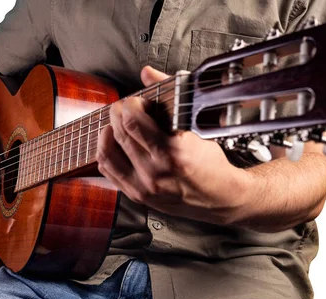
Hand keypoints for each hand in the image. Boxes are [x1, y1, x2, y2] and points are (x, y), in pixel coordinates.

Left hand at [96, 66, 253, 223]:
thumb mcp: (196, 129)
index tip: (138, 102)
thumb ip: (170, 97)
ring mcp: (144, 187)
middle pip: (120, 133)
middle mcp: (155, 172)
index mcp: (172, 153)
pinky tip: (114, 144)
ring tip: (117, 124)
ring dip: (108, 131)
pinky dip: (106, 153)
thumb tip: (147, 73)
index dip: (131, 105)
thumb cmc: (212, 165)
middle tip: (125, 108)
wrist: (220, 198)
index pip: (133, 122)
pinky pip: (108, 171)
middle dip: (118, 113)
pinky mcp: (137, 196)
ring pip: (107, 152)